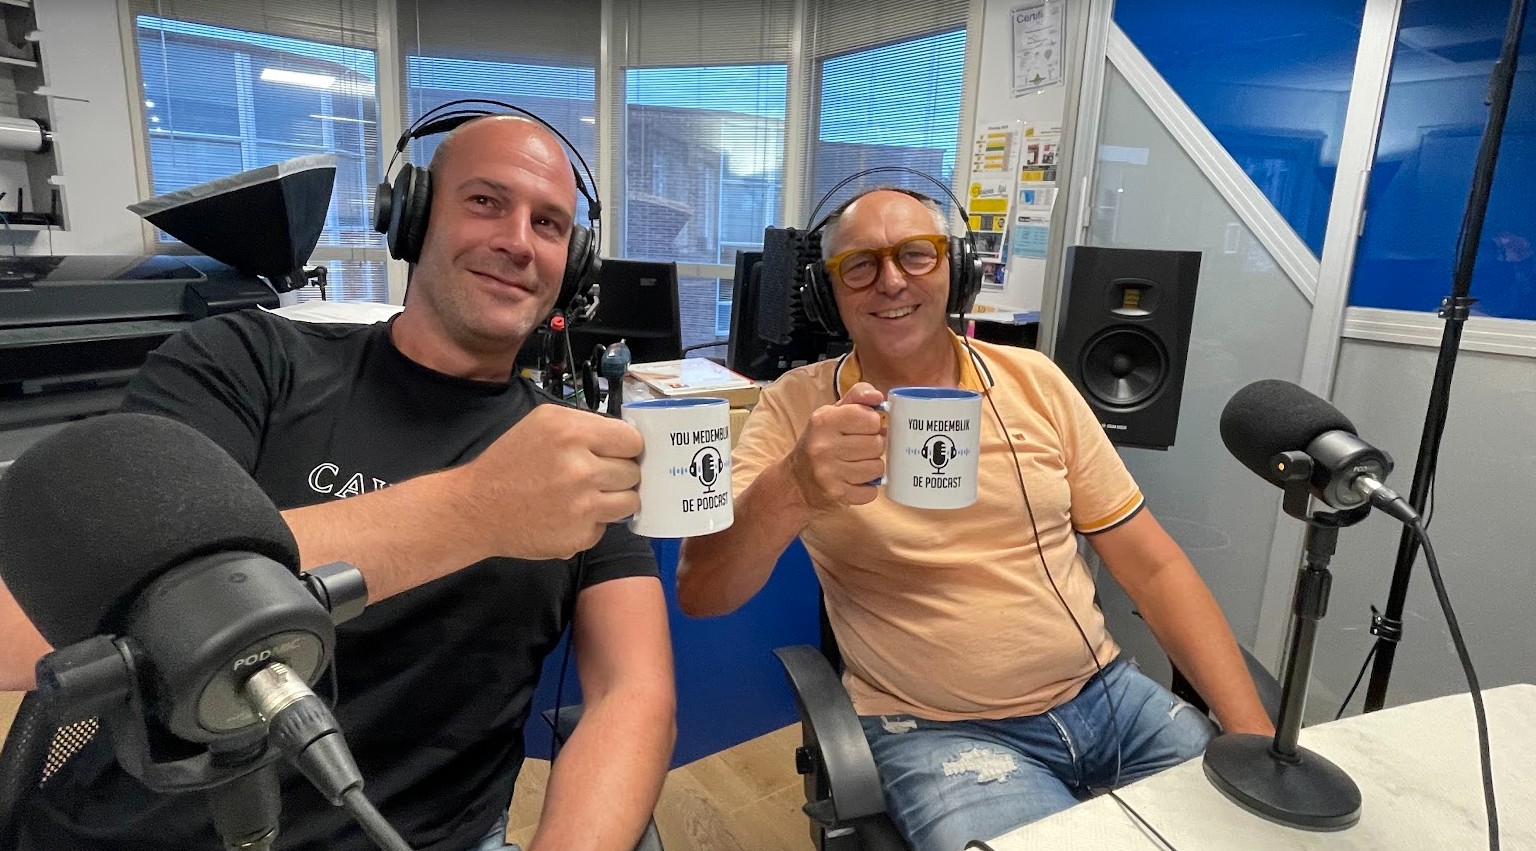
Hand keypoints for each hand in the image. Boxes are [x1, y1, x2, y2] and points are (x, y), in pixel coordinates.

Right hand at [457, 404, 641, 559]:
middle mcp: (581, 469)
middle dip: (618, 473)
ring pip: (630, 502)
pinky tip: (569, 514)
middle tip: (593, 475)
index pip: (632, 441)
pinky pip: (607, 526)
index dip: (625, 447)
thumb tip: (626, 439)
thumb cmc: (509, 462)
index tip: (615, 452)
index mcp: (573, 433)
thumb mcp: (544, 421)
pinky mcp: (580, 536)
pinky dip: (593, 522)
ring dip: (614, 499)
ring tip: (586, 495)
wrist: (477, 508)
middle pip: (633, 472)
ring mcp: (583, 507)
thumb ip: (587, 424)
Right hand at [787, 382, 885, 511]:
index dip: (872, 423)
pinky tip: (853, 481)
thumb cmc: (820, 442)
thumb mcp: (832, 413)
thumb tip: (878, 396)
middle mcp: (824, 446)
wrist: (796, 481)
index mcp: (824, 421)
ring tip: (856, 464)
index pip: (871, 419)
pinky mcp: (836, 494)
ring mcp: (829, 473)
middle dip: (874, 445)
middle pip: (877, 444)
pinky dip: (867, 488)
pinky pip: (871, 491)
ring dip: (872, 467)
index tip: (863, 428)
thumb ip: (857, 397)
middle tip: (860, 448)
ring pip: (877, 468)